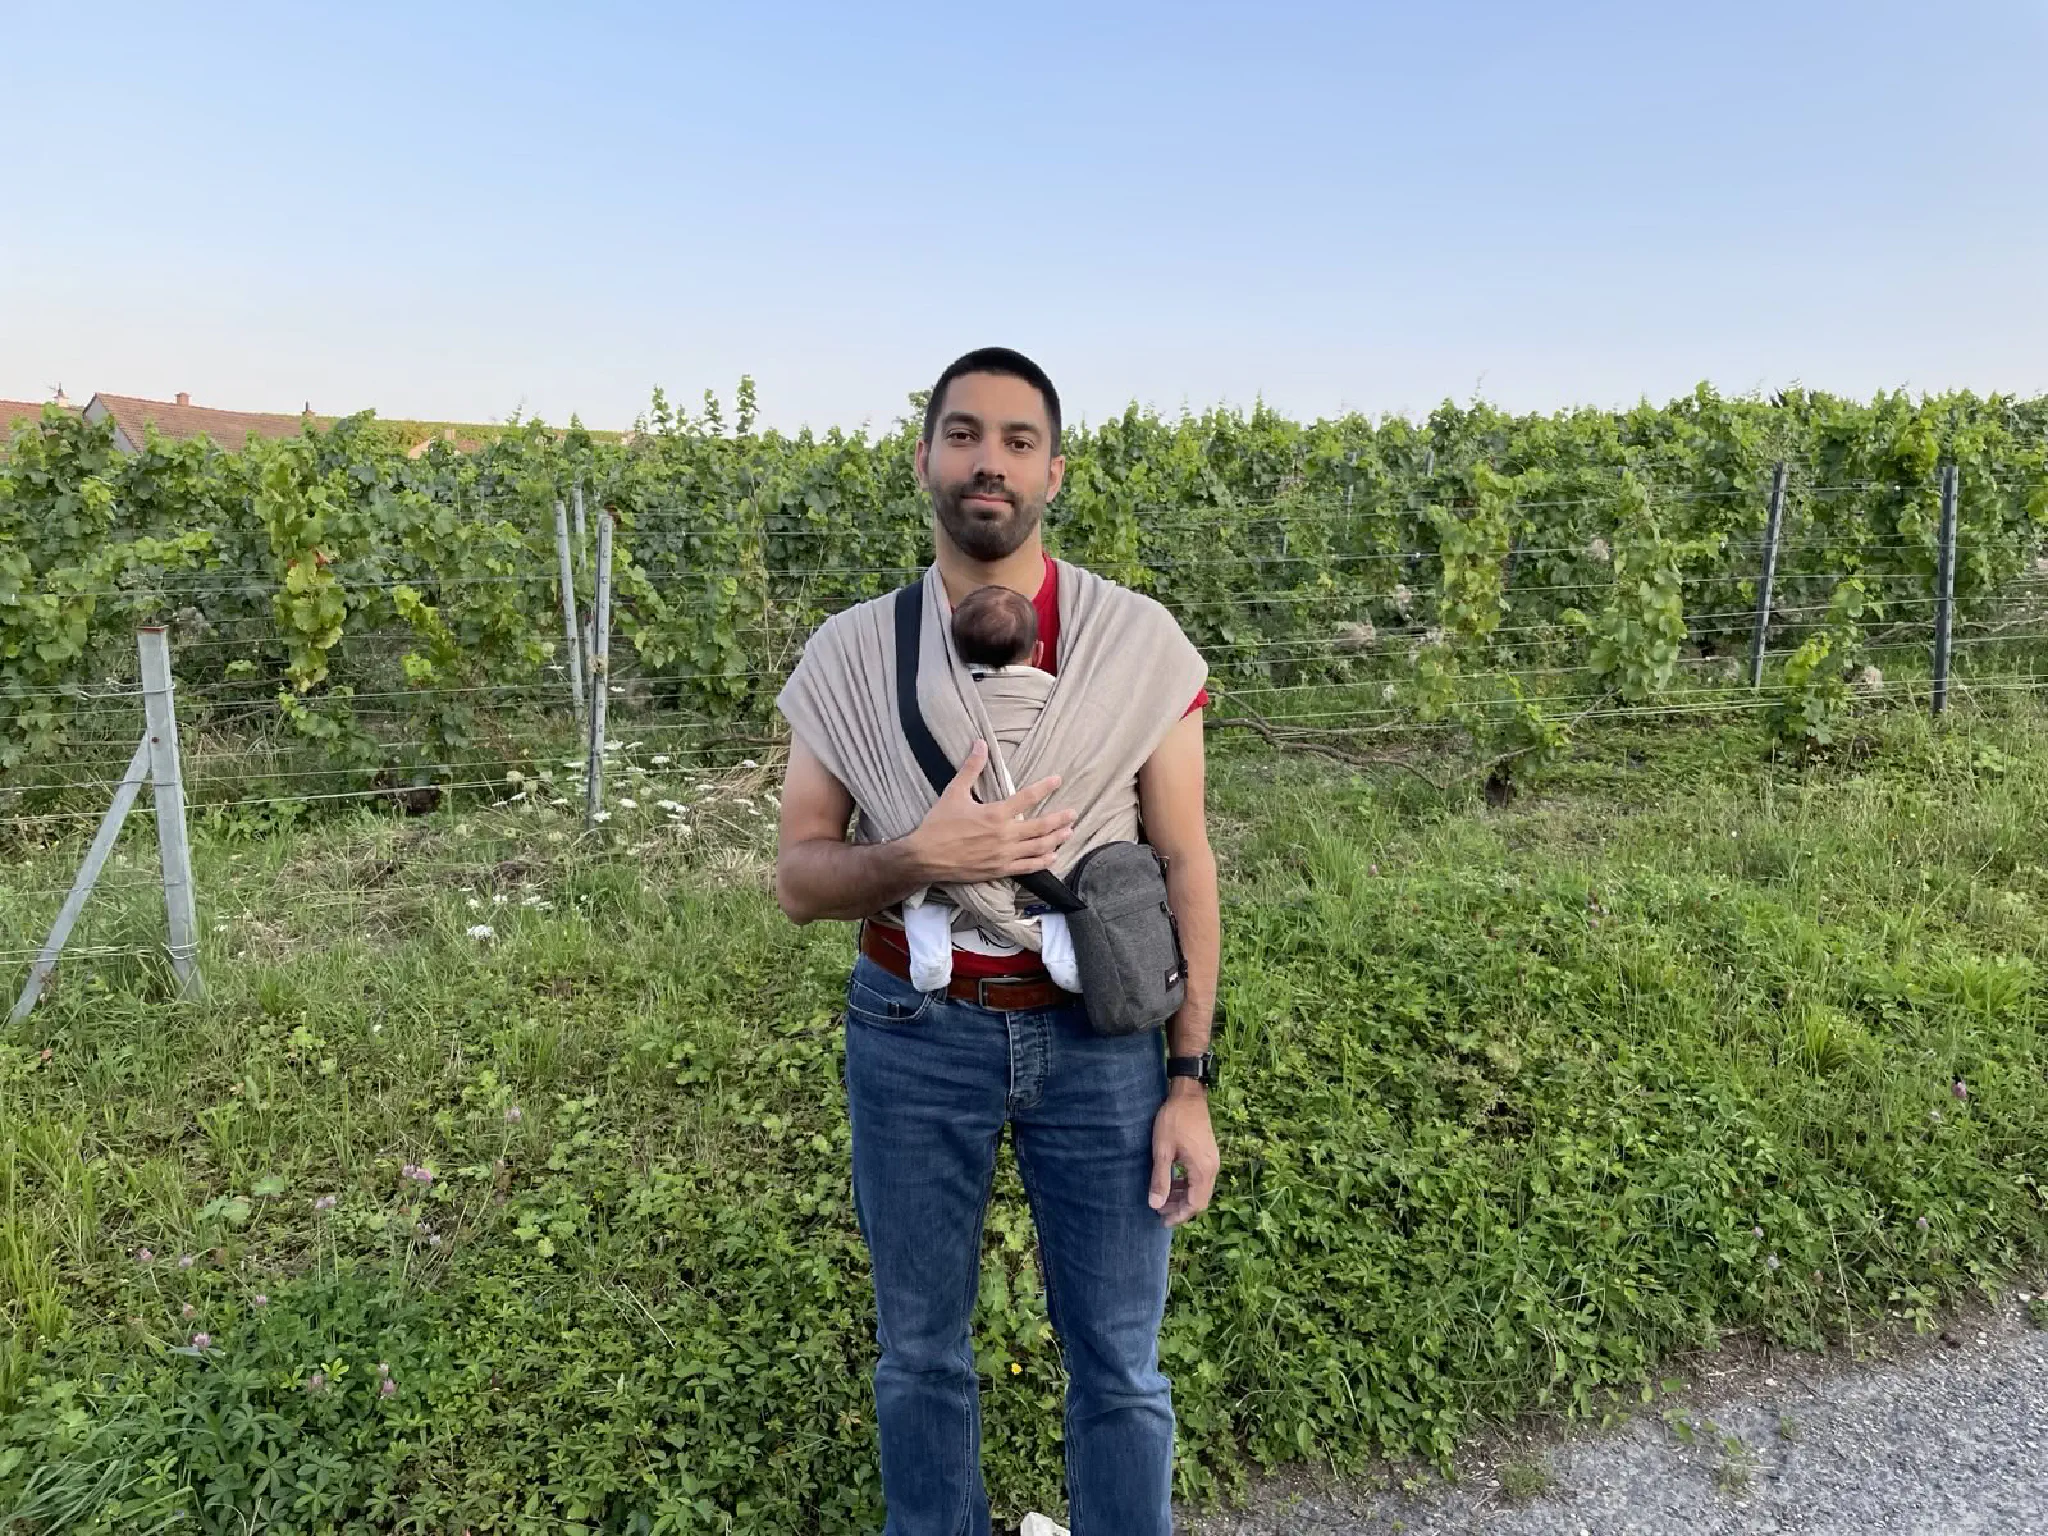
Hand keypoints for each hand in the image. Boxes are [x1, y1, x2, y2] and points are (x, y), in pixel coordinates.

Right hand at [906, 741, 1075, 884]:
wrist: (925, 857)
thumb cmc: (938, 824)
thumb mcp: (953, 793)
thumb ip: (970, 768)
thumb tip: (980, 743)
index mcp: (995, 814)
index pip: (1027, 797)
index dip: (1045, 787)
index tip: (1058, 780)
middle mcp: (1004, 835)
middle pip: (1040, 826)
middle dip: (1059, 818)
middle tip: (1073, 813)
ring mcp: (1003, 855)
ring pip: (1038, 847)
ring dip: (1056, 839)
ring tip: (1069, 832)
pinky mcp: (999, 870)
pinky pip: (1027, 867)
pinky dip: (1042, 862)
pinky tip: (1052, 857)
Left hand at [1148, 1083, 1217, 1228]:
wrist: (1188, 1095)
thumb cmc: (1173, 1121)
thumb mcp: (1162, 1151)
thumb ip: (1160, 1179)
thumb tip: (1155, 1205)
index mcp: (1202, 1170)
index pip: (1195, 1204)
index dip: (1179, 1216)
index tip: (1163, 1221)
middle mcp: (1212, 1168)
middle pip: (1199, 1199)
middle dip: (1180, 1208)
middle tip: (1159, 1211)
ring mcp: (1212, 1160)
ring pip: (1200, 1189)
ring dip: (1183, 1196)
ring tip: (1163, 1198)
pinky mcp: (1208, 1154)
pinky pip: (1200, 1177)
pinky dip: (1186, 1184)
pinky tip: (1172, 1181)